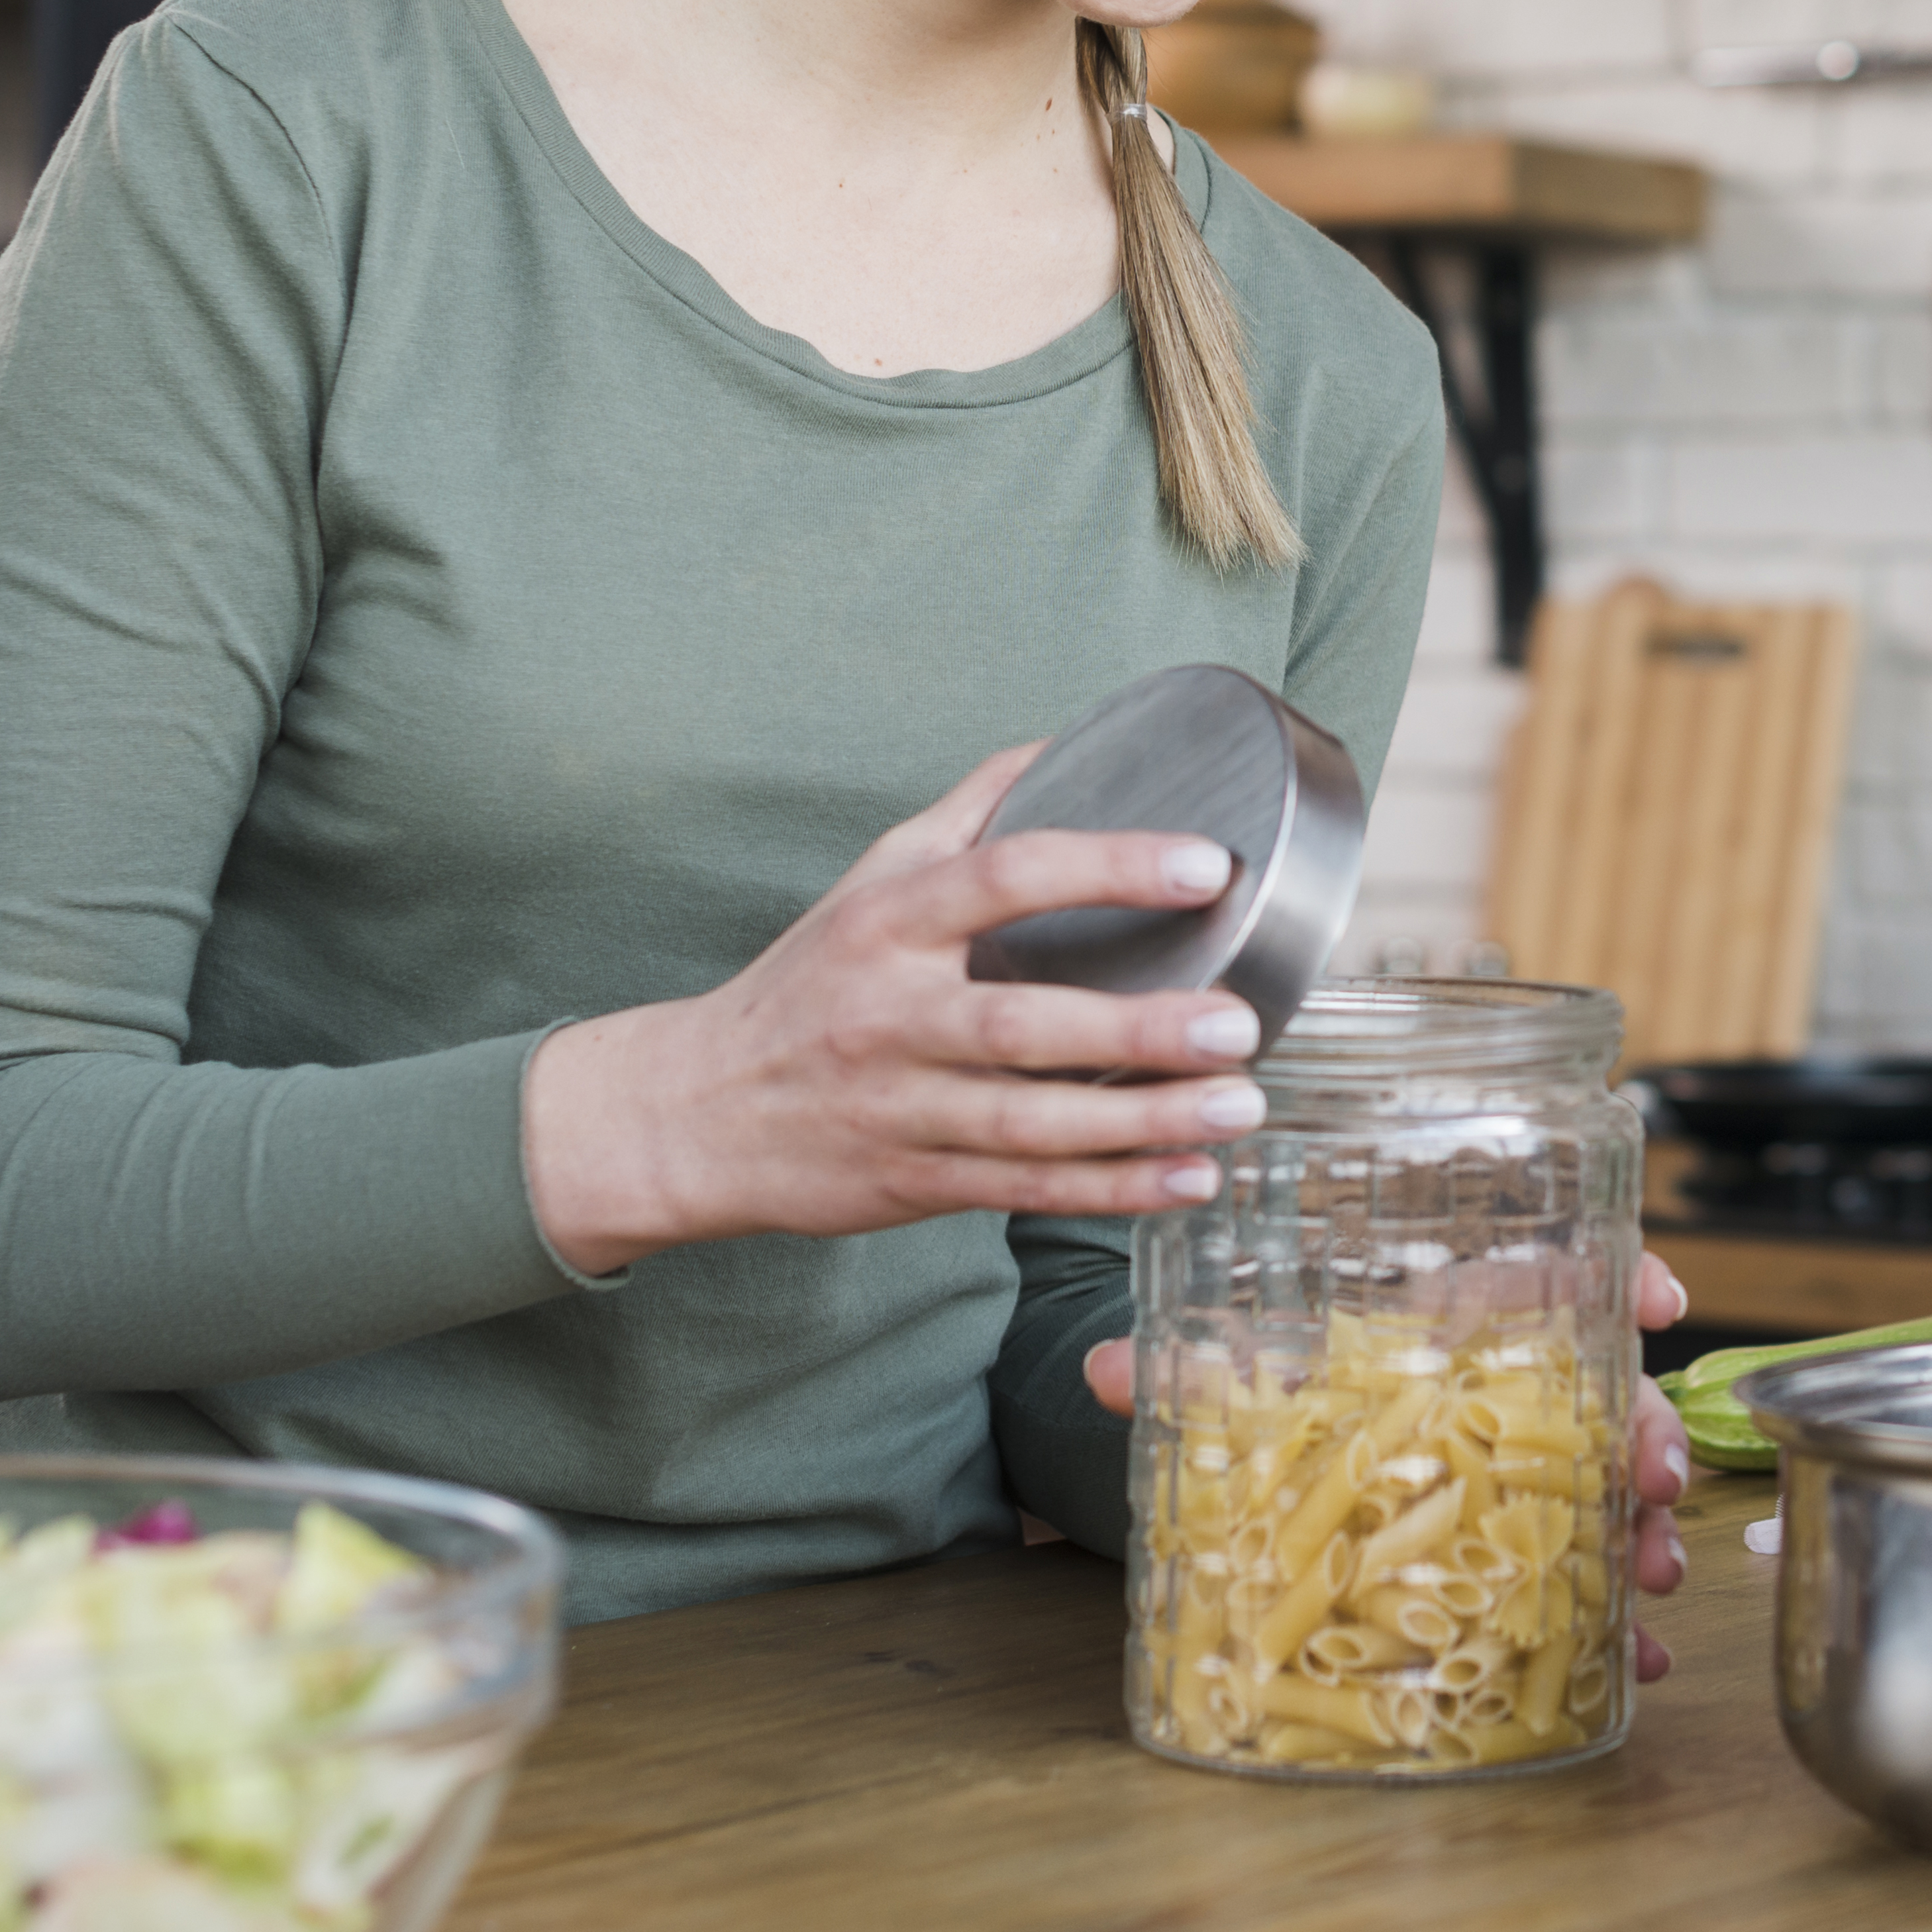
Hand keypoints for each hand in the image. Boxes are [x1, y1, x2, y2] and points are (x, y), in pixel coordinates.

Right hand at [522, 741, 1264, 1275]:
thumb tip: (1066, 741)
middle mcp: (891, 1015)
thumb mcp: (870, 881)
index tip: (1203, 864)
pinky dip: (1111, 1190)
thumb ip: (969, 814)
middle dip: (1137, 1029)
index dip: (1107, 867)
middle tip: (1239, 1021)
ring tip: (1238, 1106)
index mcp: (889, 922)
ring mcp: (900, 1107)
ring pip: (1032, 1125)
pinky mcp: (911, 1182)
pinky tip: (1188, 1179)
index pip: (1004, 878)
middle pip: (1020, 1024)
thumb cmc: (807, 981)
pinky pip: (1023, 1190)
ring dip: (1143, 1120)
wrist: (692, 1111)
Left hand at [1086, 1251, 1699, 1680]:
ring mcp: (1531, 1475)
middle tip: (1657, 1478)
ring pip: (1619, 1485)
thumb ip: (1185, 1378)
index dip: (1620, 1276)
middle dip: (1650, 1428)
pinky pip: (1595, 1574)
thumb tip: (1102, 1369)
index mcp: (1458, 1325)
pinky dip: (1622, 1618)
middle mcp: (1511, 1390)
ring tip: (1652, 1573)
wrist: (1275, 1483)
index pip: (1557, 1276)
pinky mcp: (1527, 1552)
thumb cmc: (1288, 1410)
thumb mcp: (1244, 1390)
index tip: (1660, 1297)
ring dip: (1649, 1527)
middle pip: (1609, 1388)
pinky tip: (1636, 1656)